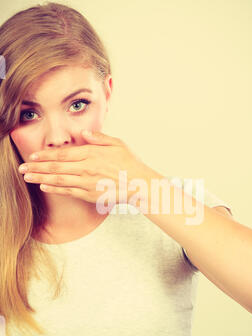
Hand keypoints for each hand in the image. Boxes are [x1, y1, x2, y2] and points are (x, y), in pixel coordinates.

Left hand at [18, 129, 155, 208]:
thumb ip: (99, 138)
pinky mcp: (90, 195)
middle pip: (56, 167)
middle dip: (37, 167)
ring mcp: (87, 182)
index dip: (46, 155)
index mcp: (91, 153)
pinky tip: (44, 188)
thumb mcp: (118, 143)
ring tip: (27, 177)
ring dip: (40, 178)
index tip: (33, 155)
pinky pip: (68, 192)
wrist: (140, 184)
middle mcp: (86, 168)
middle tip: (22, 167)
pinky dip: (55, 189)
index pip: (63, 154)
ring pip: (59, 180)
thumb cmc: (130, 163)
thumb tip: (85, 134)